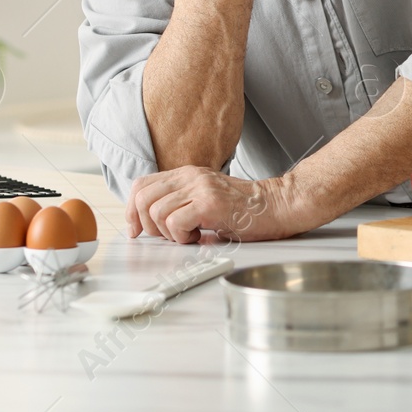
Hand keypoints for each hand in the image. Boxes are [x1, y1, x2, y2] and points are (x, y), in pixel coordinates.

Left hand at [125, 166, 311, 242]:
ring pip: (157, 212)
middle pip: (143, 198)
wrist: (279, 205)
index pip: (141, 185)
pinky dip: (181, 236)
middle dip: (146, 225)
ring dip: (168, 233)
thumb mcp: (207, 198)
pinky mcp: (210, 203)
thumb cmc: (247, 208)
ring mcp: (201, 188)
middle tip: (168, 236)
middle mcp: (191, 176)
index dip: (132, 210)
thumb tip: (150, 222)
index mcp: (187, 174)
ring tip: (189, 235)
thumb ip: (182, 202)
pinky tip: (199, 236)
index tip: (137, 230)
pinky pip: (175, 222)